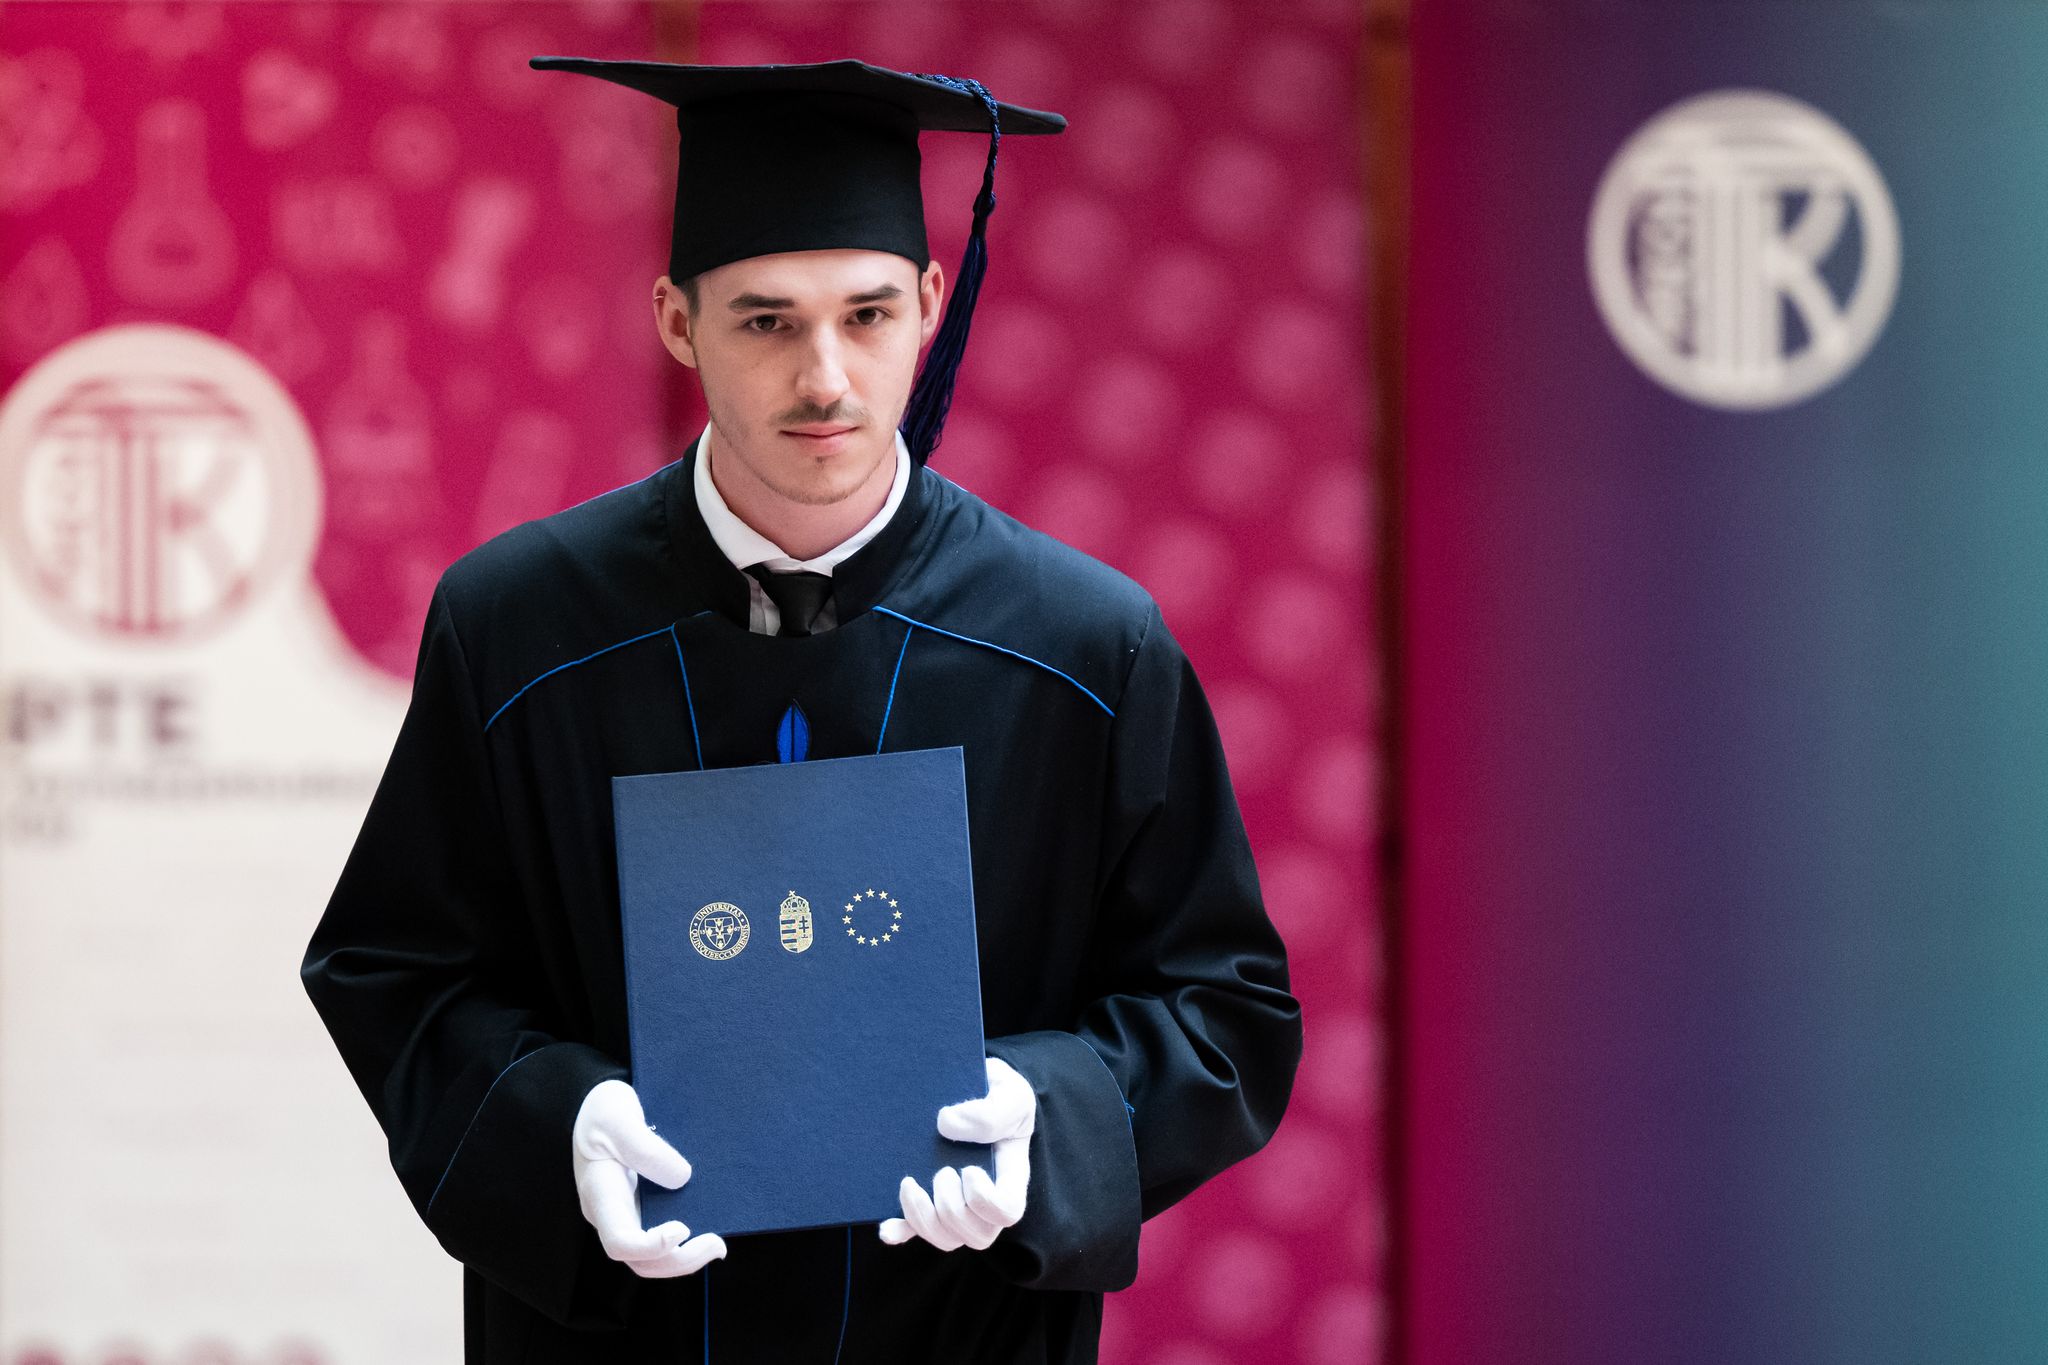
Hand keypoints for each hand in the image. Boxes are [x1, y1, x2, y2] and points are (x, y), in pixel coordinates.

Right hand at [571, 1079, 726, 1277]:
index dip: (651, 1247)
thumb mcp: (617, 1116)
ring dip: (685, 1258)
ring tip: (718, 1243)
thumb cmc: (604, 1110)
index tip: (682, 1229)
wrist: (601, 1106)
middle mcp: (610, 1214)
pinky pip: (660, 1239)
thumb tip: (681, 1178)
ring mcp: (625, 1214)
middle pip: (639, 1261)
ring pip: (651, 1258)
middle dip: (679, 1261)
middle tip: (718, 1244)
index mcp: (600, 1195)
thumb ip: (644, 1147)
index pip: (619, 1242)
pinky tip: (710, 1224)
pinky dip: (684, 1242)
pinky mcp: (641, 1208)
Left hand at [879, 1056, 1034, 1251]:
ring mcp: (956, 1201)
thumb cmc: (999, 1093)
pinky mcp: (928, 1198)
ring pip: (946, 1239)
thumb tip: (946, 1124)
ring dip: (923, 1219)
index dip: (985, 1202)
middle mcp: (986, 1198)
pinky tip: (887, 1227)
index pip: (1007, 1212)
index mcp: (1010, 1175)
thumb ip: (990, 1111)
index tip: (968, 1169)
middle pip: (977, 1236)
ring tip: (910, 1184)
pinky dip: (900, 1231)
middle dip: (951, 1209)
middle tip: (942, 1172)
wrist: (970, 1083)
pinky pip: (914, 1231)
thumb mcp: (1010, 1092)